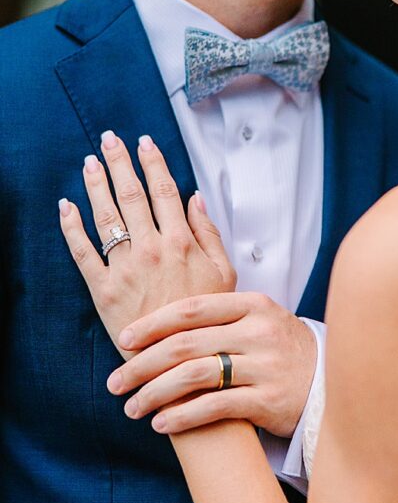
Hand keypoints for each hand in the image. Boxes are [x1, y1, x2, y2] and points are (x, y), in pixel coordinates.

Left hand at [59, 131, 235, 357]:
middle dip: (120, 162)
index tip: (145, 143)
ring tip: (90, 163)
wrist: (185, 362)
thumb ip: (209, 234)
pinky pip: (82, 253)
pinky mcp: (104, 291)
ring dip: (96, 185)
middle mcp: (152, 249)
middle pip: (132, 195)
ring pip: (106, 216)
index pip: (164, 190)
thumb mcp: (225, 274)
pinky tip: (66, 207)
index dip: (154, 162)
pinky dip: (72, 227)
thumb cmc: (207, 321)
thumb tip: (196, 199)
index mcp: (182, 242)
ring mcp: (126, 268)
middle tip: (110, 139)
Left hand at [106, 291, 316, 436]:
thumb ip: (218, 309)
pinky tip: (162, 424)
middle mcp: (258, 332)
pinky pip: (215, 407)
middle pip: (186, 343)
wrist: (331, 382)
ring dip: (155, 393)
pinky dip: (183, 416)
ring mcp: (264, 366)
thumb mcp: (260, 316)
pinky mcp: (268, 401)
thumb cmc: (282, 348)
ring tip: (132, 407)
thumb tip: (163, 310)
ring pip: (195, 376)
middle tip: (116, 381)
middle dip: (142, 364)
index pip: (192, 308)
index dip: (153, 323)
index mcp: (252, 304)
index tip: (124, 339)